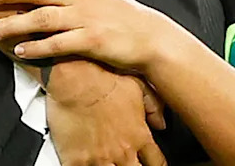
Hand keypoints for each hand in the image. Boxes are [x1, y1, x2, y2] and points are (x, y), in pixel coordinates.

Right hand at [47, 72, 166, 165]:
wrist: (73, 78)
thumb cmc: (101, 78)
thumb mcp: (136, 85)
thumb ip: (153, 105)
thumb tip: (161, 121)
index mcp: (138, 135)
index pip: (157, 163)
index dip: (155, 165)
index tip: (149, 163)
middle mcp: (122, 151)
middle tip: (126, 162)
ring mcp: (99, 158)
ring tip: (106, 163)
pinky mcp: (76, 159)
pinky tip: (84, 164)